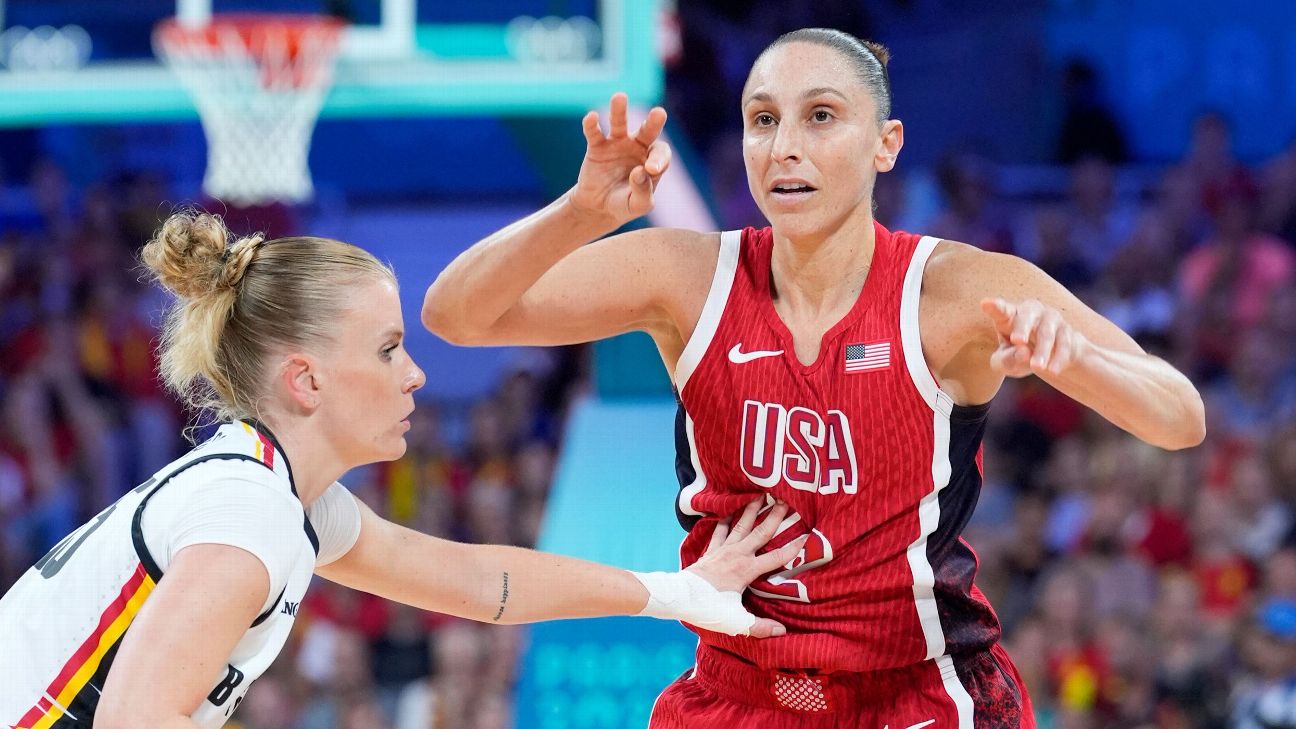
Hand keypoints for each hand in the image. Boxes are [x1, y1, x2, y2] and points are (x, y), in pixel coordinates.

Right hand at [568, 92, 671, 227]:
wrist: (598, 207)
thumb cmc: (624, 205)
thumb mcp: (638, 205)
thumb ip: (643, 191)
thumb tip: (640, 171)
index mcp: (652, 160)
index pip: (660, 154)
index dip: (658, 159)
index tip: (650, 169)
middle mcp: (637, 147)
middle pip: (647, 131)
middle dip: (653, 122)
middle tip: (659, 113)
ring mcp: (616, 144)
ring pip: (619, 124)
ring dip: (619, 111)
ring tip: (619, 97)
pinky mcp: (597, 147)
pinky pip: (594, 133)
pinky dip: (592, 125)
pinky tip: (591, 117)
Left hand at [686, 499, 808, 637]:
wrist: (679, 597)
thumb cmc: (708, 608)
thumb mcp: (736, 621)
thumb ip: (759, 626)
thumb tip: (782, 632)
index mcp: (747, 570)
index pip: (776, 558)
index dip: (793, 548)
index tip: (807, 536)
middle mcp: (737, 555)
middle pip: (761, 532)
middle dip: (775, 516)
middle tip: (786, 500)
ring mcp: (723, 549)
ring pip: (741, 525)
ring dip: (752, 510)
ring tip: (760, 495)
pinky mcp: (711, 549)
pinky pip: (720, 530)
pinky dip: (725, 519)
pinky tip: (728, 509)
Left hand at [981, 297, 1089, 377]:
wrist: (1050, 358)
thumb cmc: (1017, 355)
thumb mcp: (1005, 362)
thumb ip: (1006, 359)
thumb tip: (1023, 352)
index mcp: (1009, 316)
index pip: (1001, 310)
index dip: (995, 307)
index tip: (985, 304)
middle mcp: (1031, 312)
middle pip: (1027, 315)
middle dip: (1022, 327)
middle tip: (1017, 340)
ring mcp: (1051, 320)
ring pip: (1047, 333)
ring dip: (1042, 351)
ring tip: (1036, 368)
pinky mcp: (1067, 332)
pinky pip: (1064, 345)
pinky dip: (1058, 358)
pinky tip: (1052, 371)